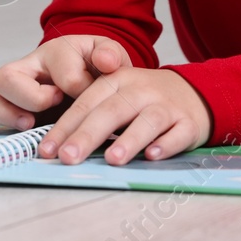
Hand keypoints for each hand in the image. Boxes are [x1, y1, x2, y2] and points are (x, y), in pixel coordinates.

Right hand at [0, 35, 130, 133]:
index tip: (85, 96)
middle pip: (8, 75)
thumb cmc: (93, 68)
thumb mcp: (109, 57)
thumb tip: (106, 62)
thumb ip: (111, 55)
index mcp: (57, 51)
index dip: (75, 86)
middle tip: (51, 107)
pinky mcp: (3, 102)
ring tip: (27, 125)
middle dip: (29, 98)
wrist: (83, 73)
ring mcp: (12, 84)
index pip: (60, 68)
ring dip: (3, 111)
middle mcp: (28, 65)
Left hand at [37, 67, 212, 165]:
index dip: (65, 127)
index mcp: (117, 81)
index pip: (86, 103)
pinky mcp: (189, 122)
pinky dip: (167, 144)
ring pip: (147, 121)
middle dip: (88, 134)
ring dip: (129, 140)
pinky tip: (153, 156)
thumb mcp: (117, 95)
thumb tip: (57, 148)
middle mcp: (141, 90)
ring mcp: (167, 106)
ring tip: (112, 160)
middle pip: (112, 111)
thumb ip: (91, 115)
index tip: (47, 150)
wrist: (194, 92)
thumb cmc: (144, 100)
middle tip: (68, 157)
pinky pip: (178, 133)